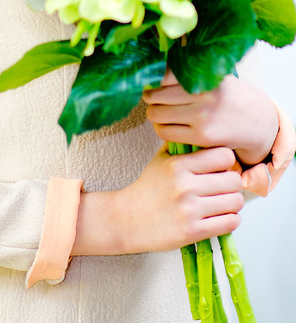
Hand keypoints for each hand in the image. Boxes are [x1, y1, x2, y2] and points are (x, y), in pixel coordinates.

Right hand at [71, 144, 242, 255]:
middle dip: (232, 183)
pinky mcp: (193, 232)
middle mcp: (185, 186)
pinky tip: (219, 216)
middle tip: (224, 187)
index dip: (227, 161)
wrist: (128, 219)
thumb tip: (206, 132)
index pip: (224, 155)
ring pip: (235, 202)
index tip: (221, 167)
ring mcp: (190, 210)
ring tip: (222, 202)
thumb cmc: (148, 187)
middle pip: (234, 180)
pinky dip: (230, 220)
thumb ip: (183, 145)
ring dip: (233, 203)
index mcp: (178, 164)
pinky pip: (230, 223)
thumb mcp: (161, 159)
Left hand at [142, 69, 278, 165]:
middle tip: (152, 96)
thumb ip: (187, 69)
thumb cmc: (228, 95)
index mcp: (204, 75)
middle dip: (149, 96)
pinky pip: (165, 132)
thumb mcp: (214, 75)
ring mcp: (201, 117)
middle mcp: (203, 95)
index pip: (163, 74)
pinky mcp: (201, 136)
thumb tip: (153, 64)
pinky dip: (161, 128)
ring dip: (153, 113)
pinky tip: (169, 124)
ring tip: (160, 110)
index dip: (152, 77)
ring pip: (156, 114)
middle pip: (154, 94)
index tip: (150, 79)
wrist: (256, 121)